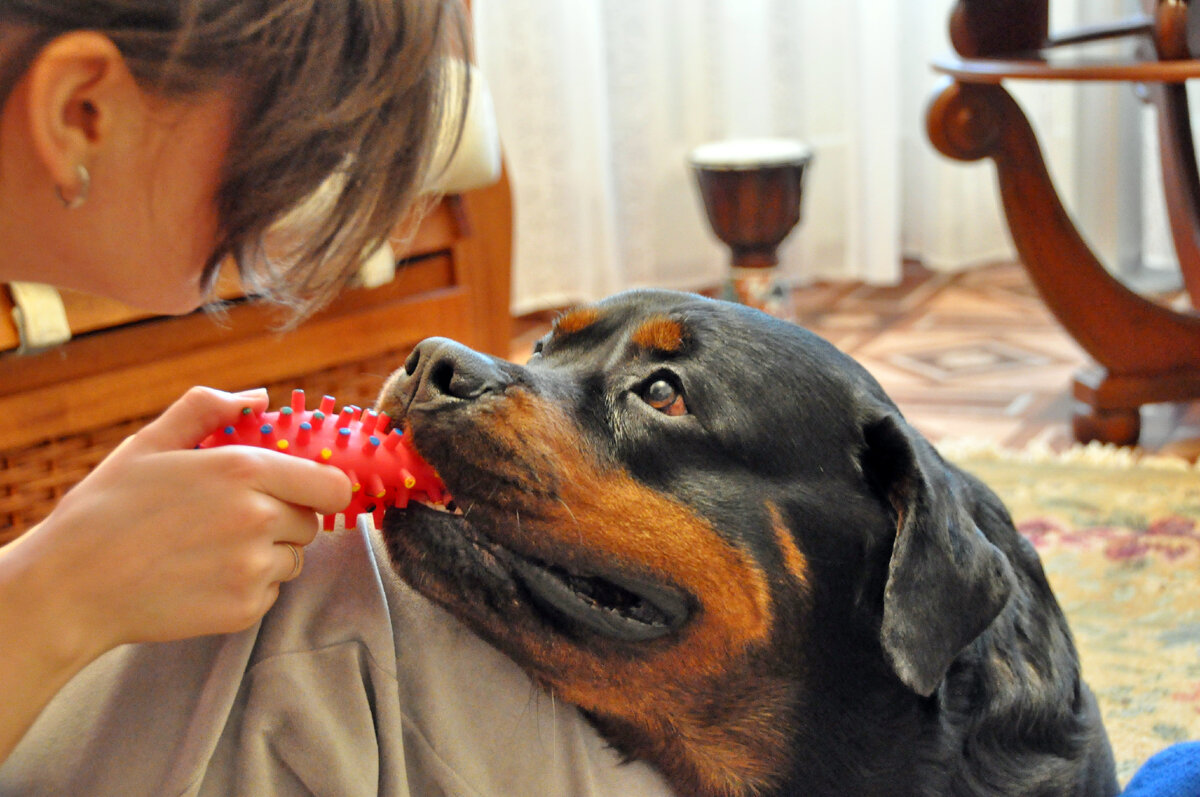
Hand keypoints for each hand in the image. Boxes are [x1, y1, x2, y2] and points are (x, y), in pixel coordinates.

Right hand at [12, 386, 352, 657]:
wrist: (70, 587)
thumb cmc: (106, 510)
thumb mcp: (150, 443)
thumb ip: (208, 409)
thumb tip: (259, 398)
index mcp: (243, 470)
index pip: (330, 485)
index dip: (321, 488)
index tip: (305, 492)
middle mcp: (258, 518)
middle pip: (311, 522)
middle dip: (284, 518)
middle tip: (232, 520)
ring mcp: (252, 568)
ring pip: (292, 558)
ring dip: (267, 554)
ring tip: (209, 549)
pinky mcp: (244, 609)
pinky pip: (270, 592)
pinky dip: (247, 587)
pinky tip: (202, 577)